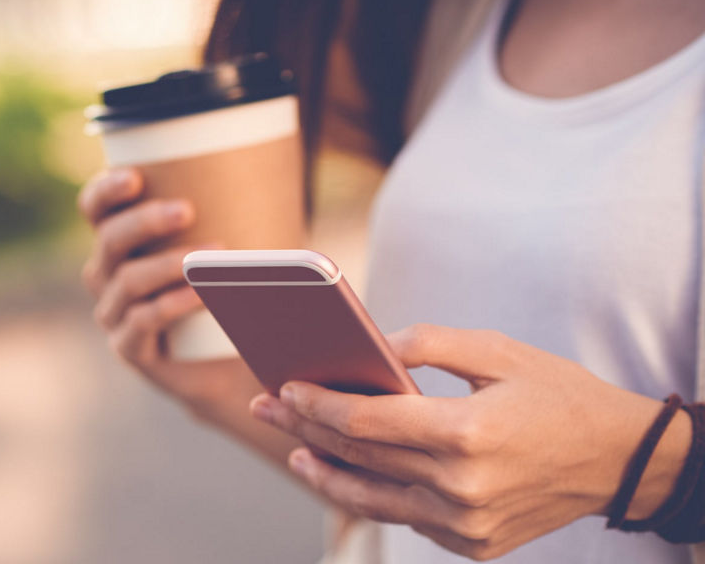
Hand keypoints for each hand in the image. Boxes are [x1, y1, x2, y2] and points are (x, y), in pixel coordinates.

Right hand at [78, 167, 247, 412]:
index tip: (135, 177)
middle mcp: (106, 275)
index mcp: (119, 241)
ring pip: (128, 281)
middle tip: (187, 211)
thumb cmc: (225, 290)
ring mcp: (114, 314)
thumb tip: (270, 178)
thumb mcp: (222, 247)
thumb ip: (227, 215)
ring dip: (168, 264)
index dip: (105, 191)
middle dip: (145, 222)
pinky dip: (174, 304)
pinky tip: (202, 295)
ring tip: (210, 257)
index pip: (95, 209)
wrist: (227, 361)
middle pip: (110, 240)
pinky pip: (144, 322)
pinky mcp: (130, 348)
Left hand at [249, 323, 691, 560]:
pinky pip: (406, 518)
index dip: (316, 404)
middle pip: (359, 457)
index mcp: (468, 433)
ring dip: (323, 473)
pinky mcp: (473, 545)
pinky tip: (346, 472)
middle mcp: (462, 486)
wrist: (620, 460)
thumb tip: (367, 345)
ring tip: (293, 449)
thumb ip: (425, 343)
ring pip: (372, 498)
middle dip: (303, 428)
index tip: (284, 385)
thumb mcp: (496, 350)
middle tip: (265, 405)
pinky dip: (371, 494)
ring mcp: (467, 524)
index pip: (366, 422)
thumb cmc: (556, 393)